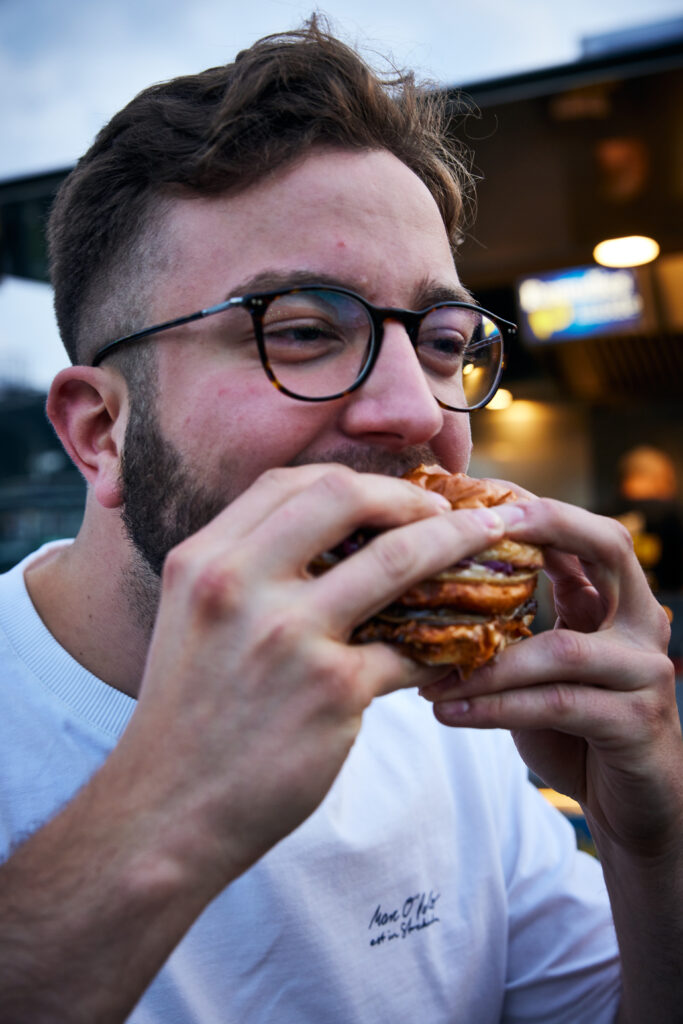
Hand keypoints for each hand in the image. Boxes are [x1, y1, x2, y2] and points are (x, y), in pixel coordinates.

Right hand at [116, 464, 514, 886]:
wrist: (167, 811)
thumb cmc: (187, 717)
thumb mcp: (192, 620)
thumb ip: (245, 572)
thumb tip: (329, 543)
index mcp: (202, 561)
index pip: (286, 482)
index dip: (349, 481)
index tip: (388, 496)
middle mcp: (238, 585)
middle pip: (343, 496)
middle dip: (408, 495)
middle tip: (446, 512)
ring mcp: (288, 636)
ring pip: (396, 558)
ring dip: (456, 542)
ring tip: (490, 541)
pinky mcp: (333, 690)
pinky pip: (410, 648)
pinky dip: (444, 640)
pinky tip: (461, 642)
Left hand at [420, 494, 682, 855]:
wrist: (634, 804)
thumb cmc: (576, 726)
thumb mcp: (546, 661)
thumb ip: (518, 620)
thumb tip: (434, 581)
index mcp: (618, 600)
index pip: (585, 530)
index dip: (532, 508)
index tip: (470, 498)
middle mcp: (641, 623)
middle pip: (608, 548)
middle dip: (543, 528)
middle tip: (470, 532)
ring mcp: (644, 672)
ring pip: (560, 648)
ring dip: (486, 660)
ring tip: (427, 671)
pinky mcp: (635, 723)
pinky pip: (555, 704)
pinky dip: (495, 706)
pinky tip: (447, 710)